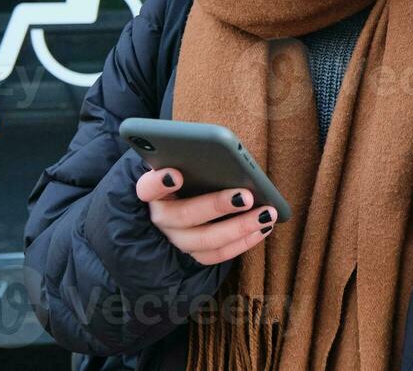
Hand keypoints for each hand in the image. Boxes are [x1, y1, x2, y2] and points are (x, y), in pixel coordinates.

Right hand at [136, 167, 276, 264]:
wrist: (179, 199)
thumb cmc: (187, 172)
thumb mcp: (184, 163)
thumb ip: (194, 160)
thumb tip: (225, 156)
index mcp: (152, 191)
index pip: (146, 187)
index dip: (159, 182)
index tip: (176, 174)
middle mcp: (161, 217)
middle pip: (184, 216)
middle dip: (217, 206)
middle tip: (246, 196)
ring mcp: (176, 239)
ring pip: (205, 240)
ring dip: (239, 227)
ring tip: (266, 214)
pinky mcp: (193, 254)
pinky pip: (218, 255)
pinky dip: (243, 243)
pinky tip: (264, 228)